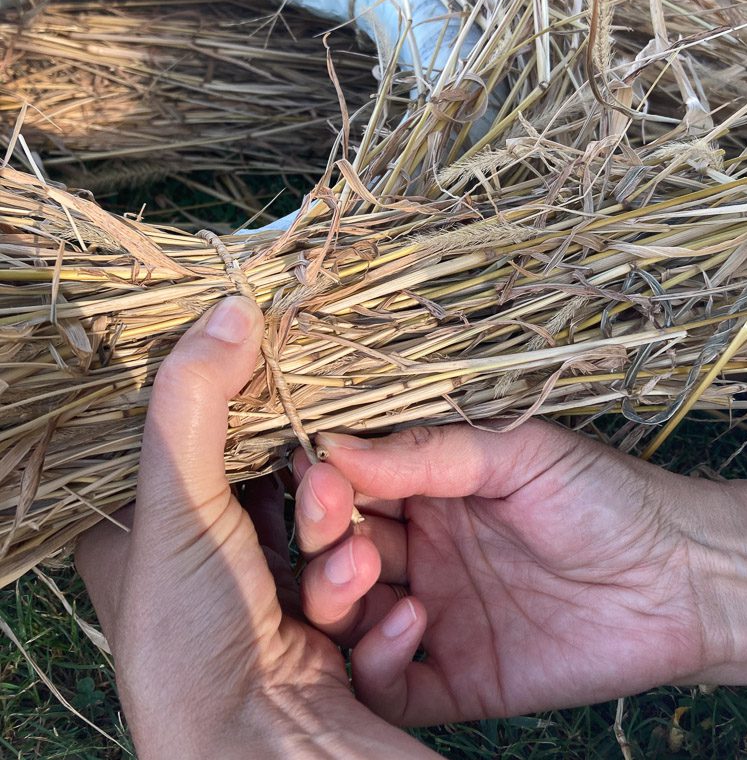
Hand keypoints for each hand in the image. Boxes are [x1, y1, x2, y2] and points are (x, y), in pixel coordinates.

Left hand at [76, 297, 433, 759]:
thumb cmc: (197, 647)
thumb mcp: (175, 509)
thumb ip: (192, 403)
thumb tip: (228, 305)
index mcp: (149, 548)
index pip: (194, 452)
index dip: (235, 421)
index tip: (274, 384)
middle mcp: (206, 584)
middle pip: (275, 495)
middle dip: (312, 495)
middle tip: (317, 496)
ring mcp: (272, 621)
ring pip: (329, 542)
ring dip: (348, 553)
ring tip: (346, 575)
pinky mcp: (329, 654)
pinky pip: (367, 602)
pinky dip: (378, 611)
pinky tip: (384, 629)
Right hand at [294, 421, 746, 725]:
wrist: (678, 578)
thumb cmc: (603, 496)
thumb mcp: (517, 453)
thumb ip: (431, 452)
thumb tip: (336, 444)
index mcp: (428, 492)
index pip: (350, 485)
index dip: (323, 478)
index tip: (310, 466)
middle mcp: (420, 552)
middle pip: (335, 550)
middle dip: (320, 533)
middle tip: (329, 516)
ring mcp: (435, 615)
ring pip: (347, 616)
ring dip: (335, 593)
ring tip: (362, 568)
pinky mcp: (457, 677)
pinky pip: (391, 683)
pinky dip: (380, 659)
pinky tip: (414, 621)